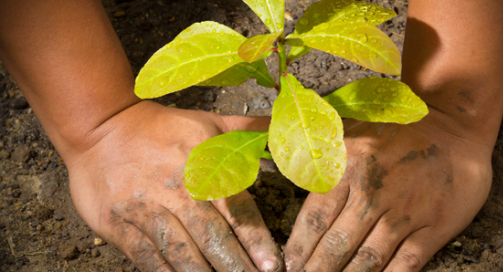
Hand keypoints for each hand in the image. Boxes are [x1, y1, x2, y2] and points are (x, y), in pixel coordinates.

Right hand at [65, 101, 281, 271]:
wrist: (102, 128)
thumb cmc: (164, 128)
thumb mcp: (210, 122)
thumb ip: (249, 129)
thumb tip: (284, 126)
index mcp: (204, 166)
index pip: (237, 210)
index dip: (257, 241)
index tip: (273, 265)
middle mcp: (178, 190)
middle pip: (212, 236)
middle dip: (235, 266)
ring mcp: (147, 210)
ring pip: (181, 251)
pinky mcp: (120, 225)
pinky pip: (147, 257)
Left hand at [283, 113, 493, 271]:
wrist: (452, 125)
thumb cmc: (393, 129)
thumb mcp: (348, 128)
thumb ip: (315, 148)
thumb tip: (272, 155)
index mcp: (347, 168)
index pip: (314, 220)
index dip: (297, 249)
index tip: (285, 268)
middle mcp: (371, 193)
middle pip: (335, 245)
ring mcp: (404, 212)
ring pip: (366, 259)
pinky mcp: (433, 226)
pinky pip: (406, 264)